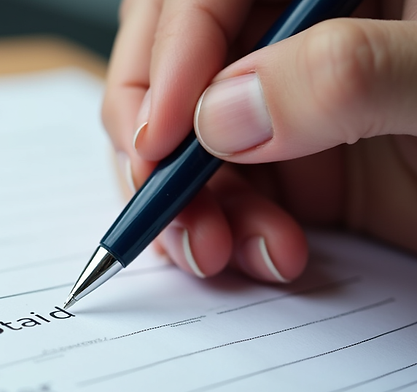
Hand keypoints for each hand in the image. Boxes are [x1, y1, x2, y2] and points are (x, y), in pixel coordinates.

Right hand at [104, 0, 416, 281]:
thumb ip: (339, 75)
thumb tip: (221, 113)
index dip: (166, 61)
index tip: (160, 141)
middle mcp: (291, 35)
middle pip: (165, 66)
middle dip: (154, 144)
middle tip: (162, 198)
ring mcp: (289, 101)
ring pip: (183, 142)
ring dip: (186, 207)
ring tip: (220, 248)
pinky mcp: (298, 165)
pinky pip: (221, 196)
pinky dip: (222, 235)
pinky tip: (265, 254)